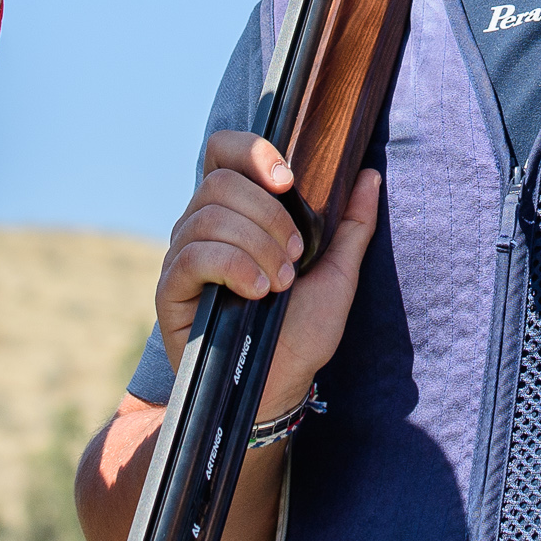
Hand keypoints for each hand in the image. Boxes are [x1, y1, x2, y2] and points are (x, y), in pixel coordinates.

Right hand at [155, 131, 382, 421]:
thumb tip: (369, 174)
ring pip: (208, 215)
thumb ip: (352, 224)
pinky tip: (257, 291)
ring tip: (280, 282)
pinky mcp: (171, 289)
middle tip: (296, 256)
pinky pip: (193, 255)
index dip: (251, 151)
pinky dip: (233, 265)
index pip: (223, 151)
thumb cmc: (303, 332)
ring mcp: (183, 255)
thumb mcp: (338, 275)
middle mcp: (202, 225)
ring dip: (256, 244)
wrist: (278, 389)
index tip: (288, 180)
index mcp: (236, 211)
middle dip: (269, 215)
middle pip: (221, 182)